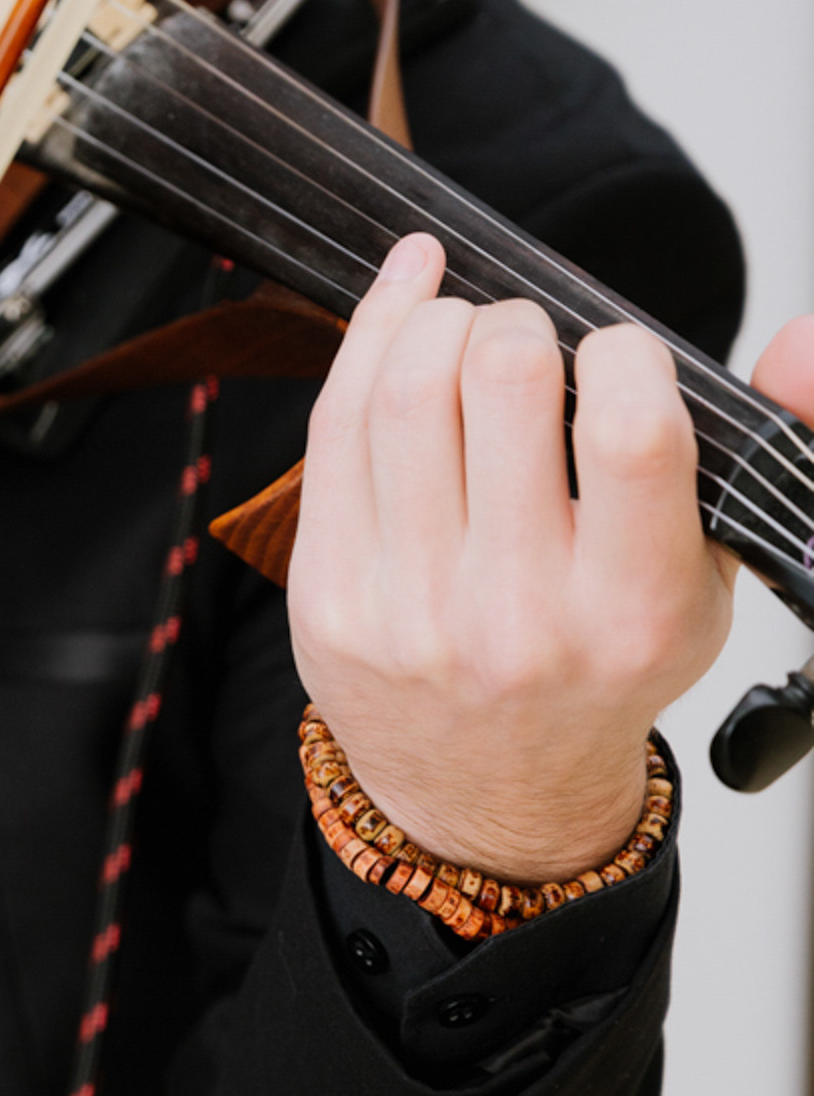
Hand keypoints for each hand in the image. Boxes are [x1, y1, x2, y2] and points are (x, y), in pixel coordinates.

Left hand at [289, 233, 747, 879]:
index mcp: (630, 613)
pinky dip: (367, 338)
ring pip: (407, 391)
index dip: (622, 352)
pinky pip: (334, 426)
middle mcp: (517, 614)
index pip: (632, 433)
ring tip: (462, 326)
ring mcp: (409, 607)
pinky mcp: (328, 594)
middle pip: (502, 381)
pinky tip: (402, 303)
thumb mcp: (700, 583)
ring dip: (437, 322)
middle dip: (518, 322)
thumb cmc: (597, 668)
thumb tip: (794, 340)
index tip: (614, 352)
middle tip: (527, 337)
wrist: (495, 792)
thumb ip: (741, 457)